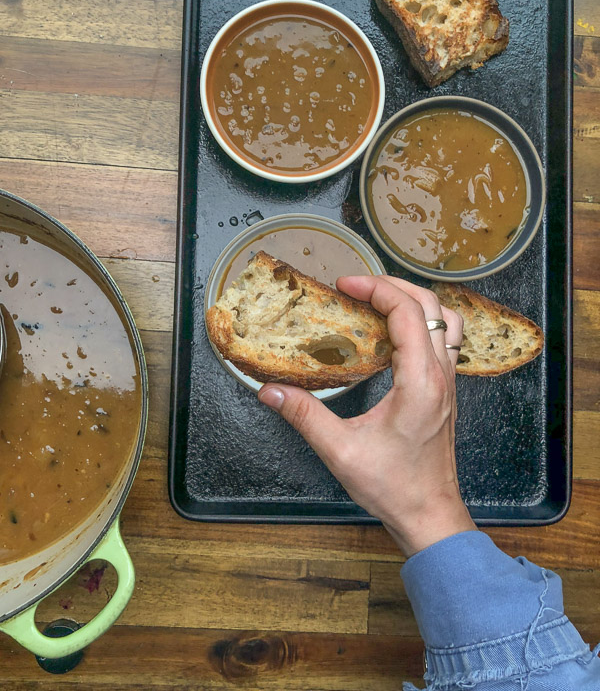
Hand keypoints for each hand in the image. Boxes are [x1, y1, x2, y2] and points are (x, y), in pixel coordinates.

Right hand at [258, 275, 475, 556]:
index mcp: (420, 382)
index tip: (345, 285)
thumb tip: (270, 391)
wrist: (430, 516)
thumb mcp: (341, 451)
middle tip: (357, 286)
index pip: (408, 312)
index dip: (376, 288)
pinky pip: (444, 340)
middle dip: (393, 286)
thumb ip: (305, 416)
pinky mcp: (446, 392)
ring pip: (445, 320)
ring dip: (415, 301)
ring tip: (380, 300)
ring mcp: (448, 383)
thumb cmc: (393, 487)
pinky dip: (423, 323)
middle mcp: (441, 375)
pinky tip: (396, 334)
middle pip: (431, 306)